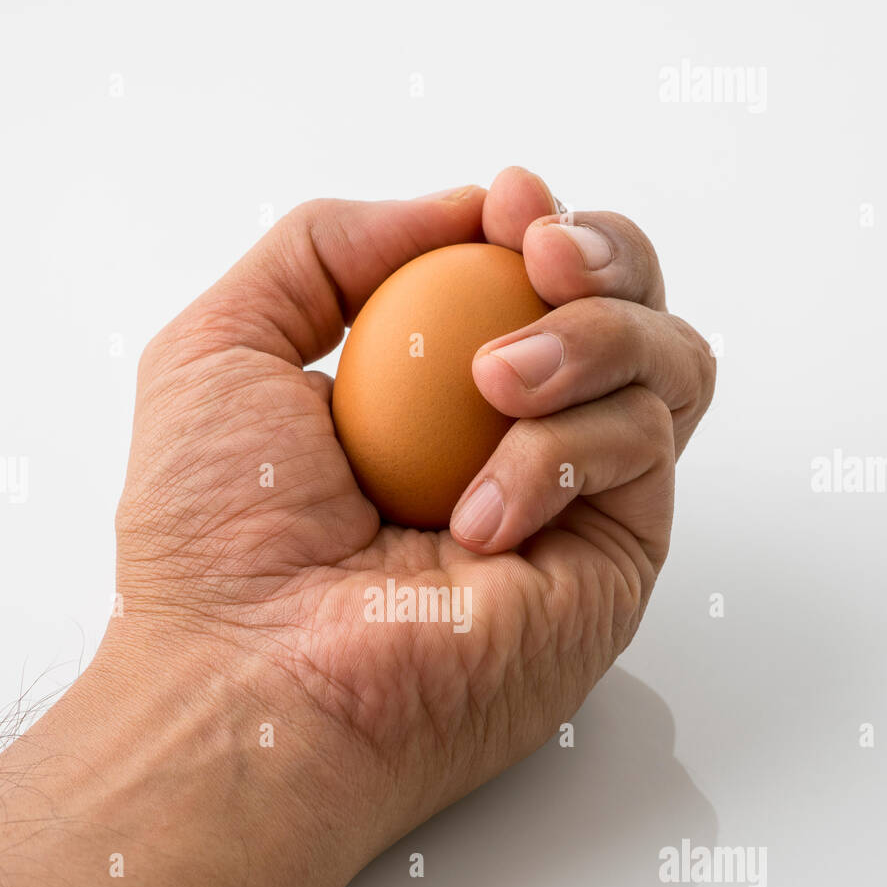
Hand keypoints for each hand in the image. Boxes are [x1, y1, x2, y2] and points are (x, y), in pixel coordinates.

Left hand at [109, 168, 714, 879]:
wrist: (249, 682)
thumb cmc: (216, 545)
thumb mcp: (223, 348)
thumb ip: (326, 251)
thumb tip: (456, 212)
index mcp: (431, 398)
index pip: (532, 282)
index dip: (539, 226)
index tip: (504, 204)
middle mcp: (515, 445)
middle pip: (632, 306)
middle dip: (604, 252)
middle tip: (537, 258)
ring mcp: (573, 506)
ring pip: (669, 363)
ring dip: (595, 334)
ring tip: (494, 380)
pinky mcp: (613, 565)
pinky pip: (644, 448)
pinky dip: (565, 447)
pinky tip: (482, 511)